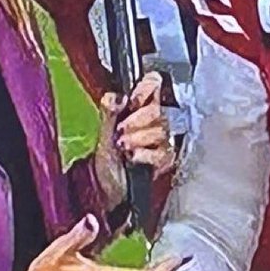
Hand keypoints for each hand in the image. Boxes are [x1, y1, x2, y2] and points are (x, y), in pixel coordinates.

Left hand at [94, 71, 175, 209]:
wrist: (108, 186)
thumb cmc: (108, 157)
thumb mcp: (103, 132)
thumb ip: (108, 112)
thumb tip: (114, 96)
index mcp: (140, 106)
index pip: (154, 84)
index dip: (146, 89)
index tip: (132, 102)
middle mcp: (155, 120)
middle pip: (158, 110)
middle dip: (136, 121)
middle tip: (120, 131)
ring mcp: (163, 139)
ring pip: (161, 131)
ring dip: (138, 139)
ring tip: (123, 146)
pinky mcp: (166, 159)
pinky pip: (161, 152)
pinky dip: (144, 155)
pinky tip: (133, 158)